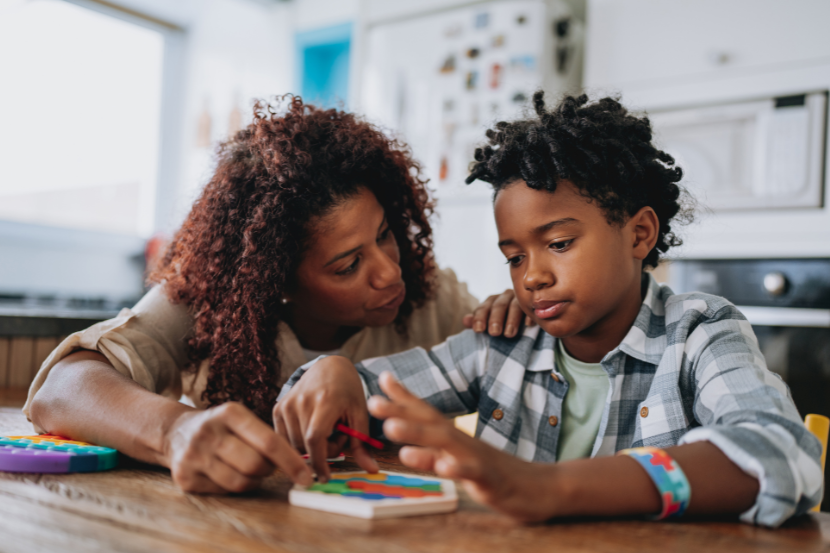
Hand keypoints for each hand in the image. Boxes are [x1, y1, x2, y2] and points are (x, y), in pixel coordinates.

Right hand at [162, 401, 312, 493]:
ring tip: (250, 470)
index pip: (269, 441)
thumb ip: (265, 436)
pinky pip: (223, 491)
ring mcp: (194, 455)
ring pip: (240, 482)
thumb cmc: (221, 427)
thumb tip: (299, 464)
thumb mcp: (240, 419)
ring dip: (253, 481)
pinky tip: (230, 474)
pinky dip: (234, 487)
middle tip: (269, 467)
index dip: (291, 462)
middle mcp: (209, 432)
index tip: (307, 476)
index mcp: (229, 413)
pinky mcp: (185, 477)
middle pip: (255, 464)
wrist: (177, 432)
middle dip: (269, 470)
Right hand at [272, 356, 378, 480]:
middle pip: (305, 446)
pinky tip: (312, 429)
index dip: (319, 462)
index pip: (315, 439)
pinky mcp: (278, 408)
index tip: (325, 477)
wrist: (329, 367)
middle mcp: (301, 401)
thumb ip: (363, 444)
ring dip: (311, 448)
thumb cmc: (348, 391)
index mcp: (325, 401)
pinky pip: (284, 438)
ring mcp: (286, 404)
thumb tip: (372, 470)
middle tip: (338, 436)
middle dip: (323, 452)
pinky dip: (298, 442)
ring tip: (326, 430)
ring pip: (293, 445)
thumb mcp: (360, 414)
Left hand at [368, 372, 559, 522]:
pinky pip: (472, 473)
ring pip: (445, 442)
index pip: (426, 412)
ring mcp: (475, 458)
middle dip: (399, 411)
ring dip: (418, 434)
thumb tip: (405, 440)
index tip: (381, 377)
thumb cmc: (493, 472)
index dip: (403, 396)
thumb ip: (433, 449)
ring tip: (392, 429)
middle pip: (429, 422)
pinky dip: (457, 468)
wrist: (539, 487)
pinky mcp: (490, 479)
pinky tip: (443, 466)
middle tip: (372, 402)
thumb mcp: (458, 459)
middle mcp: (462, 442)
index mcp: (454, 437)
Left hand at [463, 289, 531, 337]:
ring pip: (515, 306)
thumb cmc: (503, 320)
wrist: (525, 313)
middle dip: (496, 319)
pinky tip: (528, 325)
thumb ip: (478, 321)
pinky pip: (531, 307)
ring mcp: (520, 298)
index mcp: (491, 301)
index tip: (478, 330)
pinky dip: (529, 315)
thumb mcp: (490, 321)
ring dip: (512, 320)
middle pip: (499, 306)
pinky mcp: (533, 303)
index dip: (480, 318)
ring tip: (509, 334)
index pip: (483, 308)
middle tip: (494, 333)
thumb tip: (465, 320)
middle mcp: (504, 297)